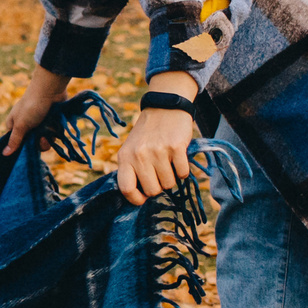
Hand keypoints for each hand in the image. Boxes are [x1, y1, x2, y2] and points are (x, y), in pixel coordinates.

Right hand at [2, 68, 70, 155]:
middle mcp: (26, 126)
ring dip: (47, 138)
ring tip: (50, 130)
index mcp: (14, 126)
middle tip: (42, 138)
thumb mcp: (21, 125)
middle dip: (38, 143)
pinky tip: (55, 127)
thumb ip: (15, 140)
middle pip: (31, 144)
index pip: (15, 143)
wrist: (50, 90)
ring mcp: (38, 125)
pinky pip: (52, 136)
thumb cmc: (31, 106)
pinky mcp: (50, 124)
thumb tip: (4, 154)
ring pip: (43, 141)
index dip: (21, 148)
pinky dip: (54, 133)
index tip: (28, 150)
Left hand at [114, 76, 201, 205]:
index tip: (143, 198)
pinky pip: (183, 174)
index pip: (126, 189)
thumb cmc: (147, 135)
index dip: (136, 199)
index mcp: (124, 157)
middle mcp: (139, 155)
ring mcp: (158, 151)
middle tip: (159, 173)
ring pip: (169, 184)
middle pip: (152, 190)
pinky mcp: (176, 147)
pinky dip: (183, 171)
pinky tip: (178, 159)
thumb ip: (132, 170)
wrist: (164, 107)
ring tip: (168, 163)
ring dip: (172, 178)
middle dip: (158, 186)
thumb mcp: (131, 150)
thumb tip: (140, 198)